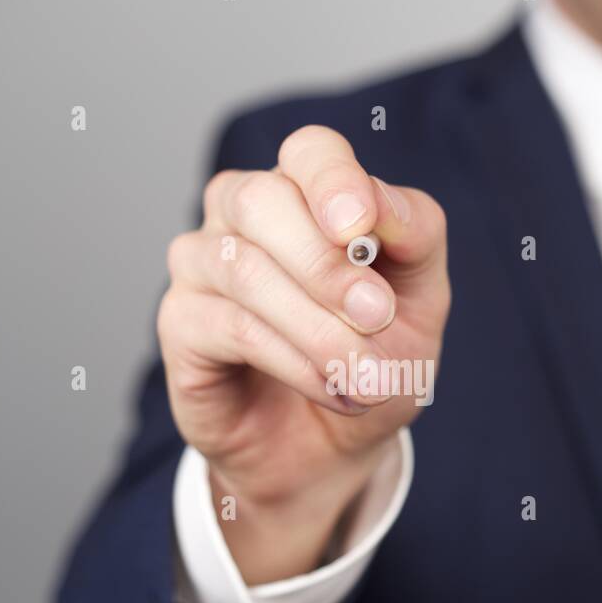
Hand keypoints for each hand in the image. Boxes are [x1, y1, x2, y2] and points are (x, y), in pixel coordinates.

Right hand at [159, 125, 449, 582]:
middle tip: (377, 317)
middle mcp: (242, 215)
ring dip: (316, 326)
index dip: (333, 182)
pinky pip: (230, 326)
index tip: (360, 228)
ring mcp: (201, 265)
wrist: (334, 448)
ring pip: (244, 268)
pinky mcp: (180, 325)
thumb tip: (380, 203)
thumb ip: (414, 237)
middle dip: (326, 264)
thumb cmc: (375, 361)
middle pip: (262, 199)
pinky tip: (330, 386)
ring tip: (365, 376)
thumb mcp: (420, 302)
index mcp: (307, 194)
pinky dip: (291, 359)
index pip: (310, 154)